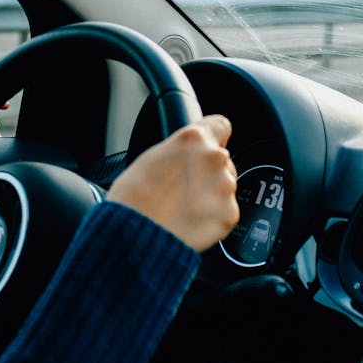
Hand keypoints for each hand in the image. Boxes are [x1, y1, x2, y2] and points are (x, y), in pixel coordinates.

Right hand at [107, 114, 238, 251]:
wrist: (134, 236)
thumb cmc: (133, 198)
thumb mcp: (151, 157)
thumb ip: (178, 151)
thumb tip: (185, 157)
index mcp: (193, 138)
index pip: (220, 125)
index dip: (214, 137)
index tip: (212, 145)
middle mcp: (214, 158)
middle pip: (222, 160)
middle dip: (208, 172)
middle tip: (185, 187)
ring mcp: (225, 186)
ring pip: (225, 186)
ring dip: (211, 195)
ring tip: (184, 207)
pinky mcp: (229, 214)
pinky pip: (226, 211)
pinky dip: (213, 217)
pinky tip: (191, 221)